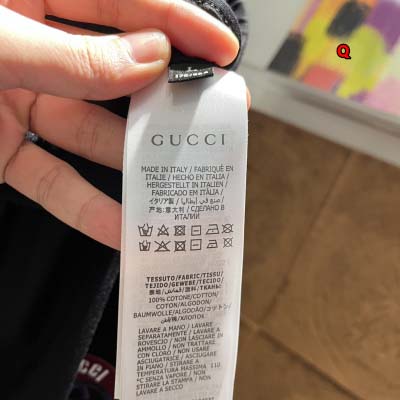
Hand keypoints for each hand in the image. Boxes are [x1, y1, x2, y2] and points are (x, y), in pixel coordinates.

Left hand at [0, 0, 245, 249]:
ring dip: (136, 166)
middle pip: (119, 76)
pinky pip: (55, 183)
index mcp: (29, 0)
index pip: (120, 5)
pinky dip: (87, 209)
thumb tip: (152, 59)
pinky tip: (124, 230)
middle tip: (213, 121)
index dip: (178, 25)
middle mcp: (35, 54)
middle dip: (167, 102)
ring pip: (93, 138)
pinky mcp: (7, 156)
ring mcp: (23, 106)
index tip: (224, 52)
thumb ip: (73, 57)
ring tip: (179, 185)